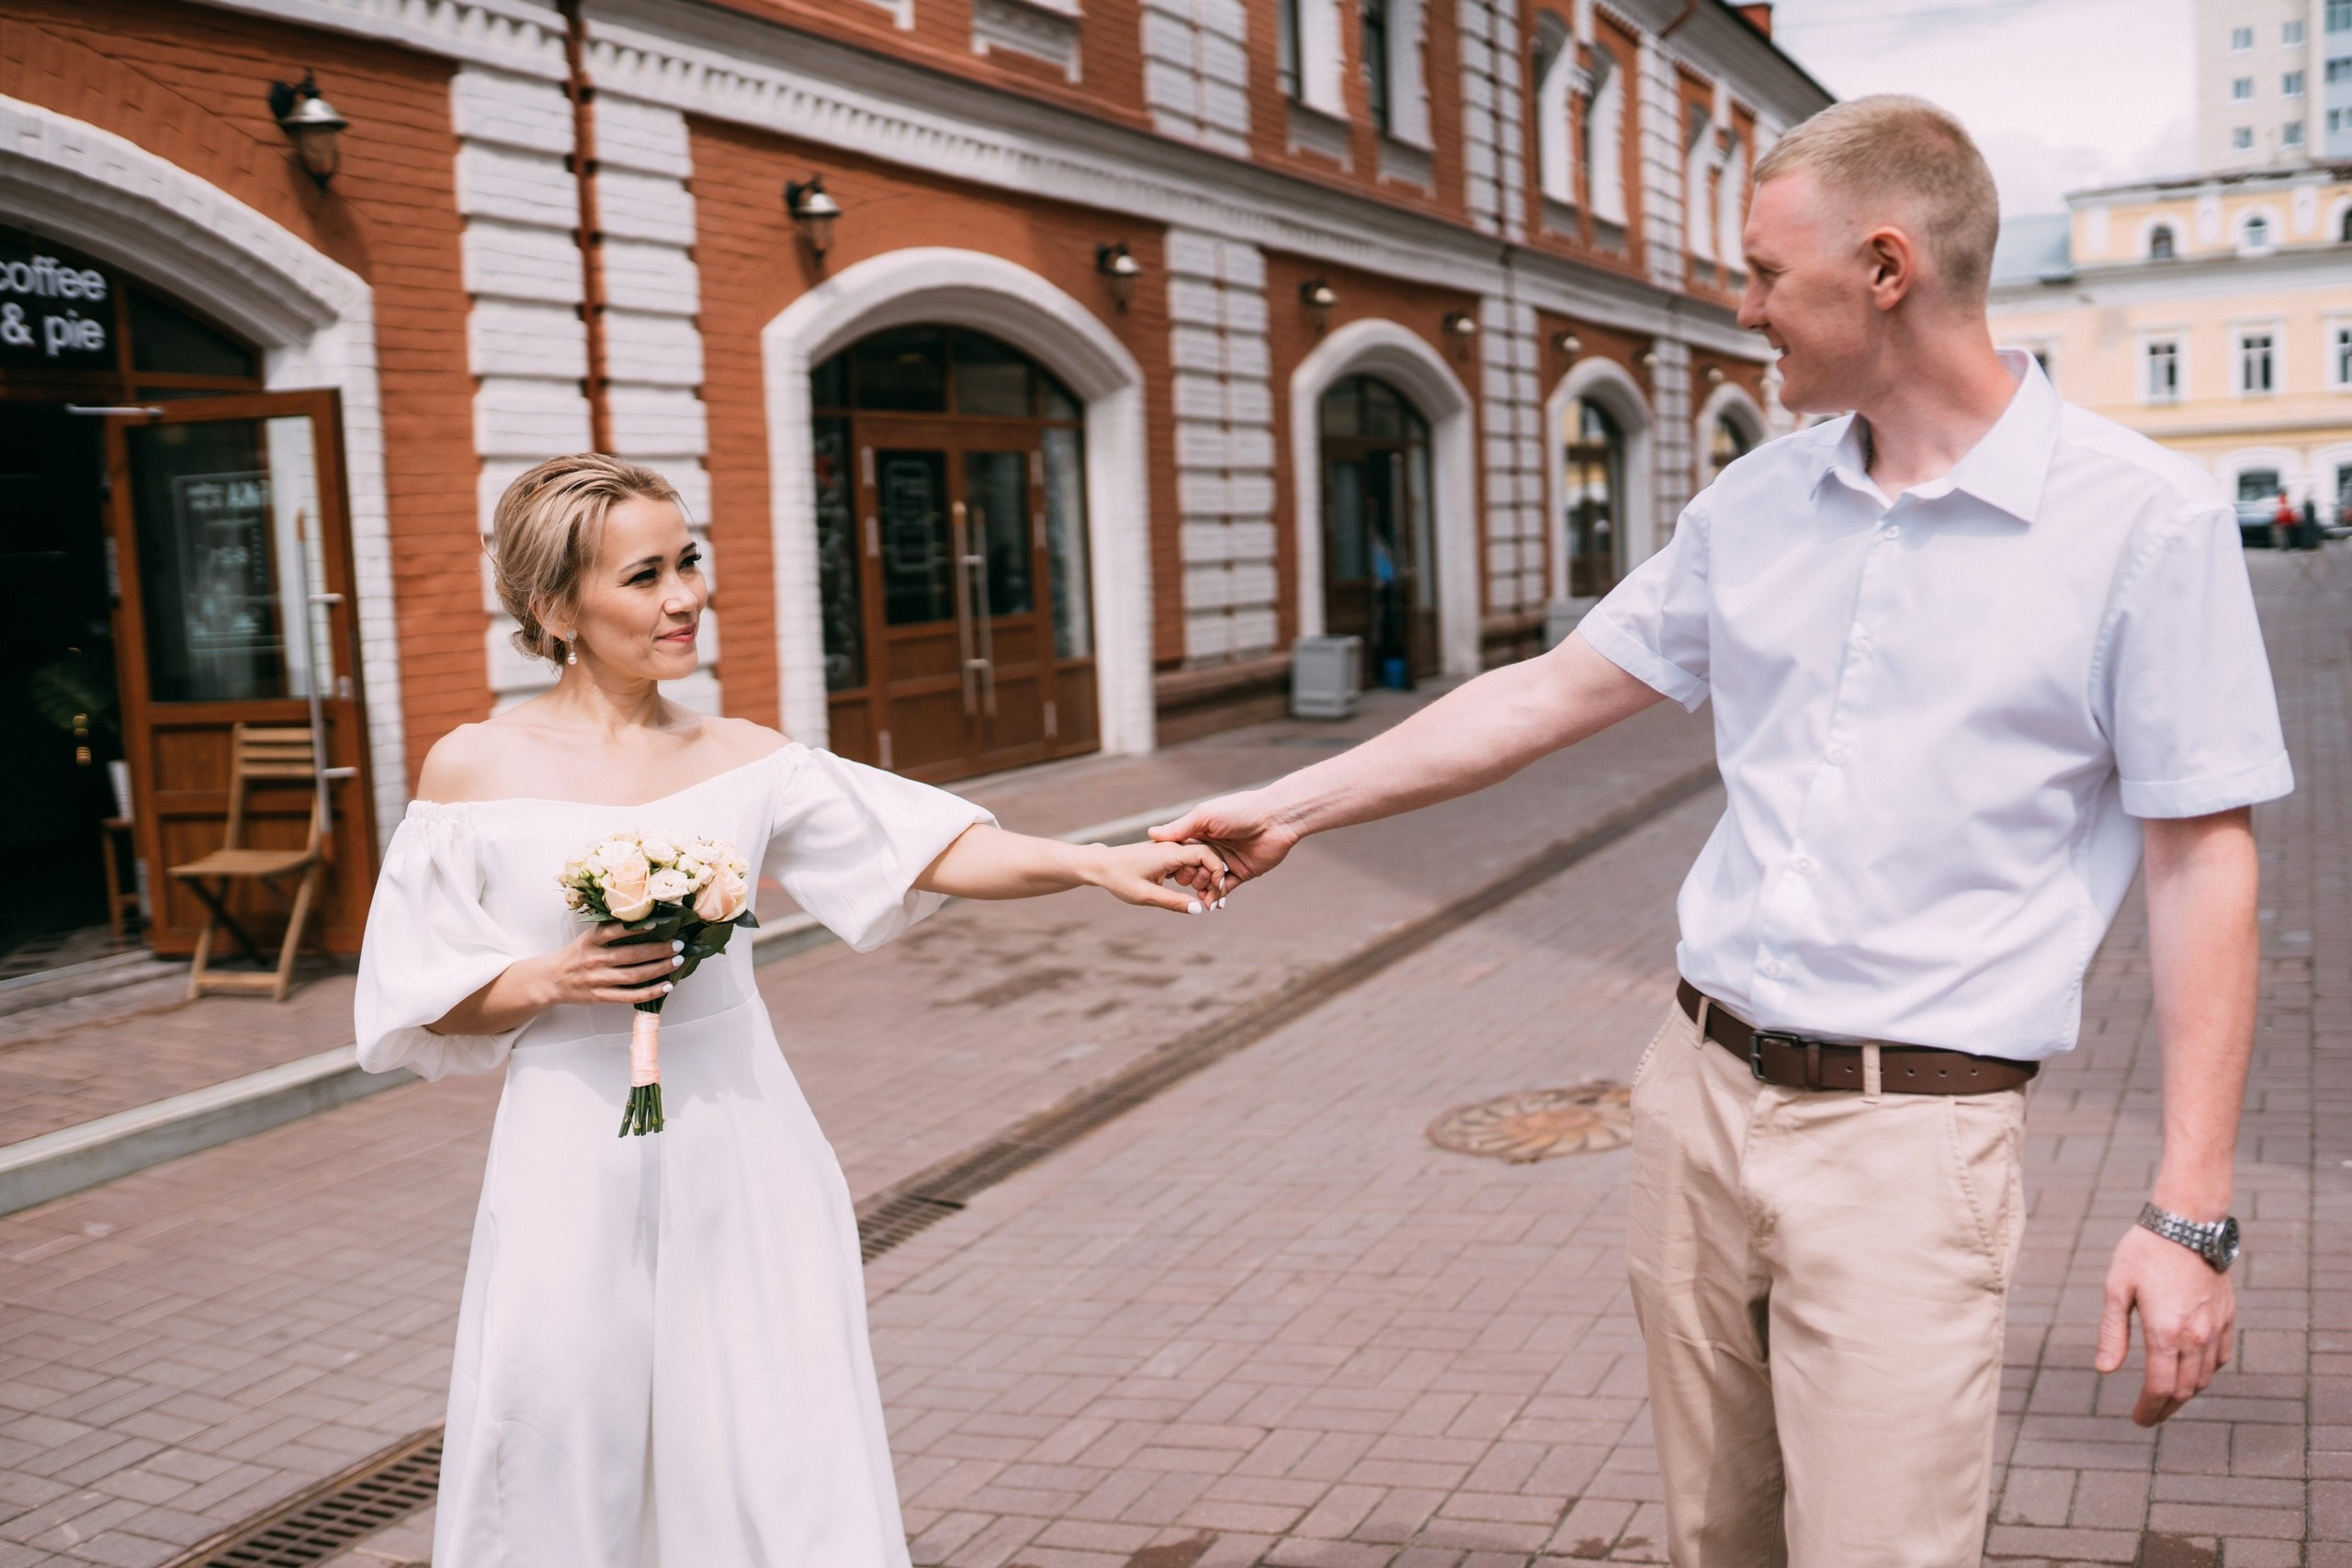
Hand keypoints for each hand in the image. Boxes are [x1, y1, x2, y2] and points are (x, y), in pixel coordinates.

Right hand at [527, 922, 685, 1007]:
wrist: (550, 980)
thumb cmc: (575, 955)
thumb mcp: (587, 938)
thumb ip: (610, 932)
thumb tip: (643, 921)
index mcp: (591, 940)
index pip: (614, 931)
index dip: (636, 928)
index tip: (658, 923)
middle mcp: (595, 959)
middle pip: (631, 954)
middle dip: (658, 950)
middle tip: (678, 945)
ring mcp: (598, 979)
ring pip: (633, 975)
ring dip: (659, 968)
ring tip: (677, 961)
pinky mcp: (601, 997)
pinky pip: (629, 996)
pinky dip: (650, 992)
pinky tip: (666, 986)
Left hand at [1080, 840, 1229, 913]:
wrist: (1100, 865)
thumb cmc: (1119, 878)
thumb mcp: (1146, 895)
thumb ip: (1174, 902)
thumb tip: (1200, 910)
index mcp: (1170, 852)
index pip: (1207, 855)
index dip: (1217, 873)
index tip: (1216, 894)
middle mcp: (1173, 847)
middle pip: (1206, 858)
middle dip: (1212, 880)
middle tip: (1209, 904)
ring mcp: (1170, 849)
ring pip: (1198, 862)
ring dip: (1202, 880)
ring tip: (1199, 900)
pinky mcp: (1166, 855)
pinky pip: (1187, 863)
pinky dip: (1193, 877)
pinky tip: (1192, 893)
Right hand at [1149, 789, 1300, 886]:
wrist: (1275, 819)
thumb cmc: (1239, 811)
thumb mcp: (1204, 816)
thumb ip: (1179, 828)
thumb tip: (1151, 833)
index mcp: (1201, 832)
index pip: (1181, 852)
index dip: (1173, 863)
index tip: (1165, 872)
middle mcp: (1212, 847)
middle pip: (1193, 869)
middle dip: (1189, 878)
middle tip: (1189, 880)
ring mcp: (1227, 861)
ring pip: (1208, 881)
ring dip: (1202, 890)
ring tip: (1199, 898)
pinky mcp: (1242, 872)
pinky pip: (1226, 888)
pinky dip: (1217, 897)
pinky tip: (1210, 904)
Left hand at [2095, 1223, 2234, 1425]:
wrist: (2188, 1224)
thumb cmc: (2145, 1252)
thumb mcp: (2116, 1289)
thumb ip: (2112, 1333)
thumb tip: (2105, 1370)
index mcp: (2166, 1333)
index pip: (2160, 1388)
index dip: (2149, 1410)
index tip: (2138, 1420)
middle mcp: (2196, 1337)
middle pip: (2184, 1390)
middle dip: (2165, 1408)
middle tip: (2149, 1415)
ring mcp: (2215, 1328)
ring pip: (2205, 1378)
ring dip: (2185, 1393)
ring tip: (2165, 1398)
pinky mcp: (2227, 1318)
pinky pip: (2220, 1359)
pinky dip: (2206, 1374)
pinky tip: (2192, 1372)